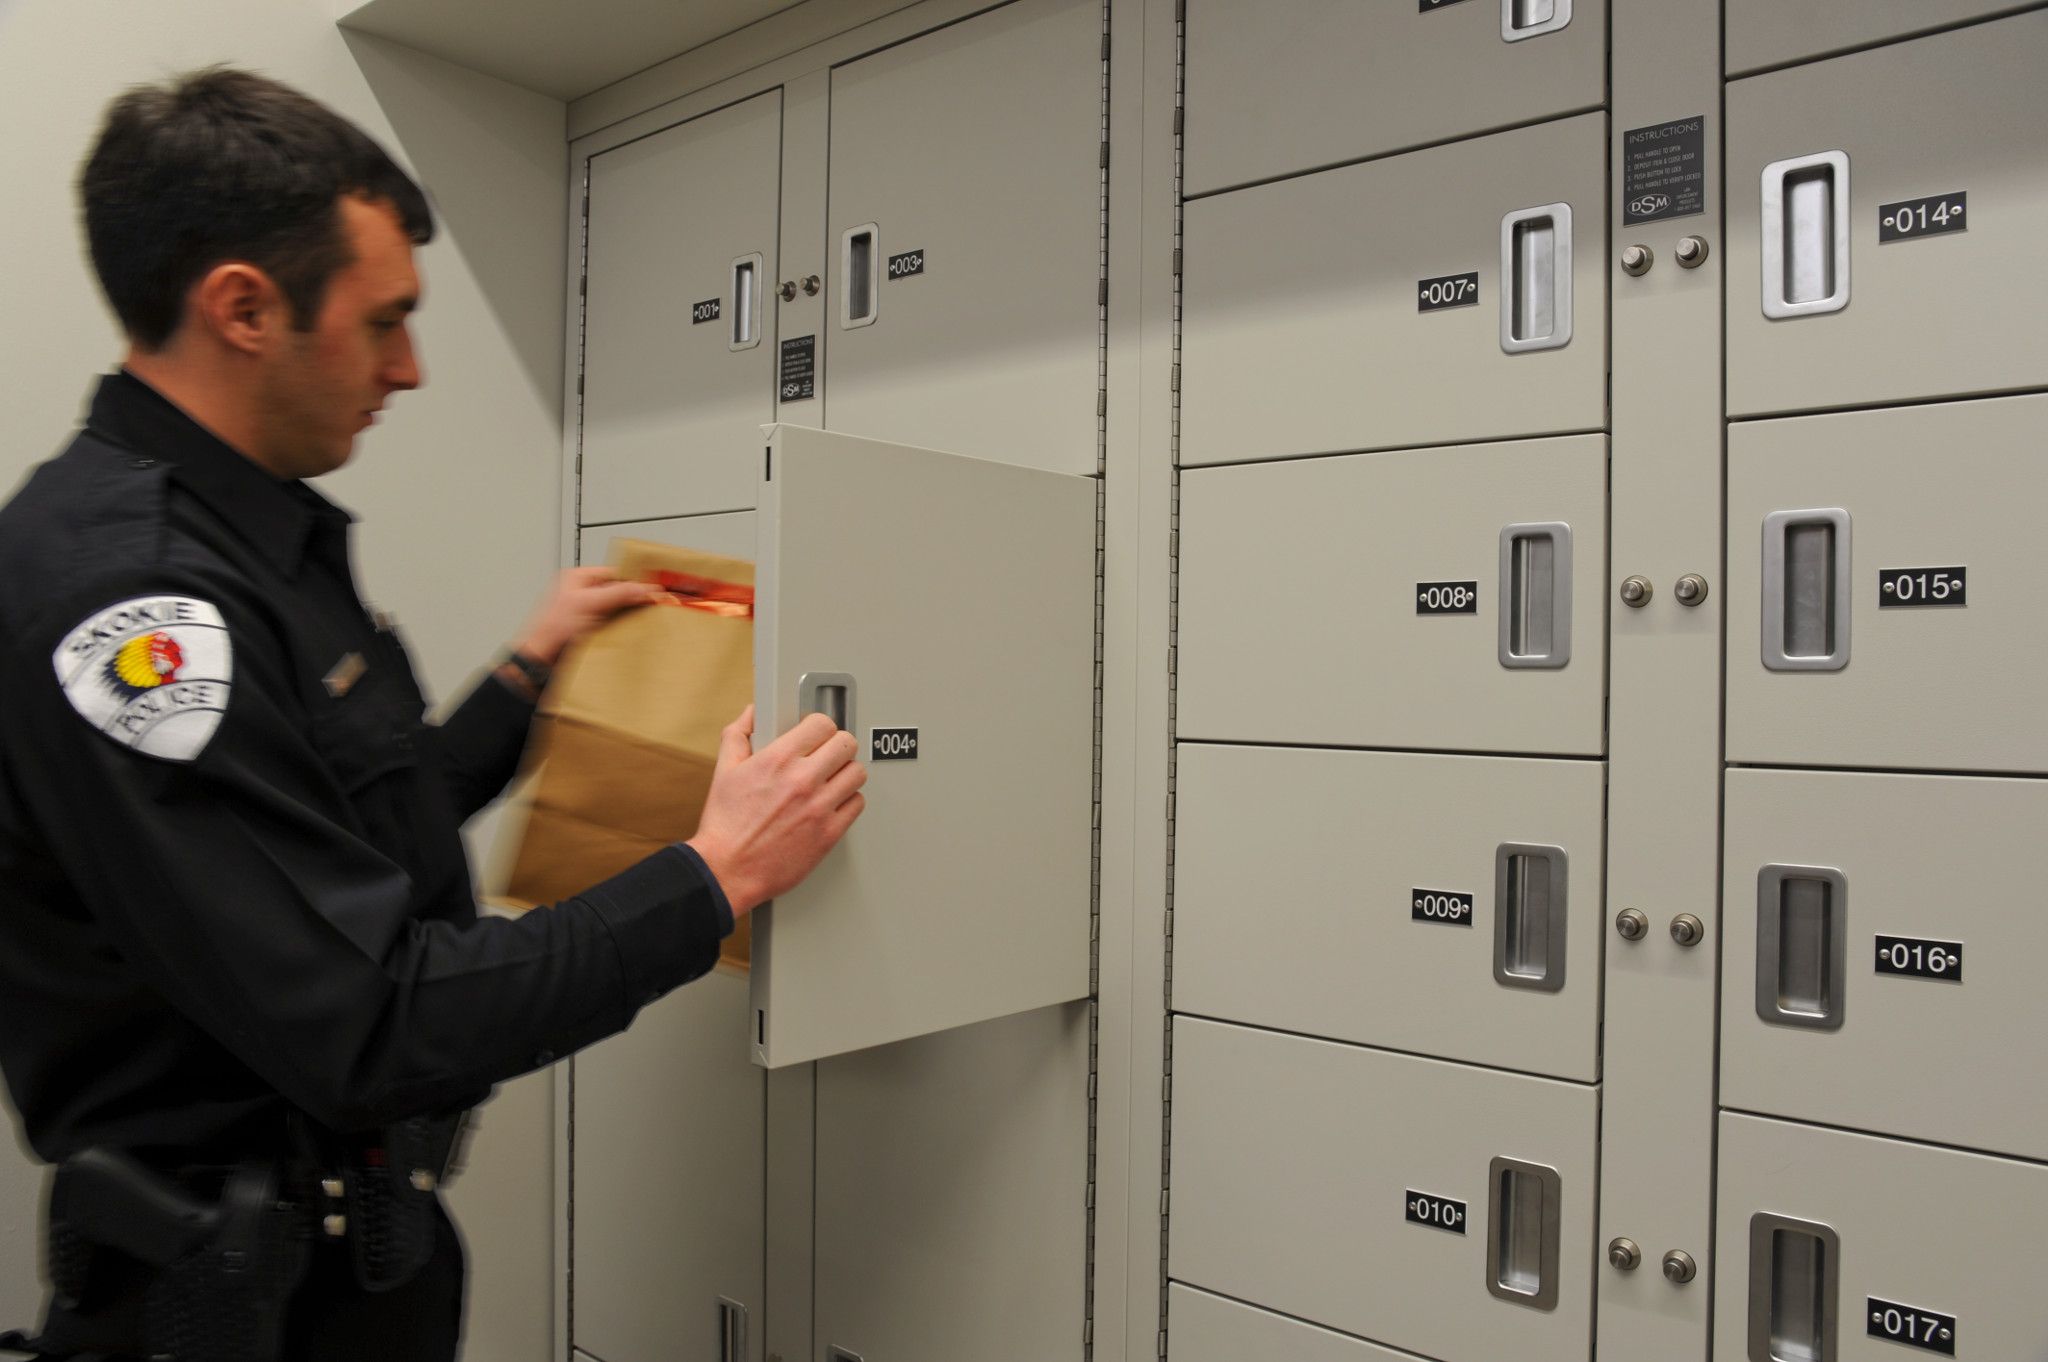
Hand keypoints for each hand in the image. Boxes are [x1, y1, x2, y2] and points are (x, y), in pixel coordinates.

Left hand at [514, 567, 662, 665]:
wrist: (542, 658)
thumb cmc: (552, 629)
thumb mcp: (588, 604)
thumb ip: (616, 593)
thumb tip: (642, 587)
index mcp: (578, 578)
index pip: (614, 573)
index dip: (633, 580)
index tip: (651, 588)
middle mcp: (583, 592)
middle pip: (617, 590)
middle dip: (633, 598)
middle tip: (652, 603)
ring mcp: (587, 611)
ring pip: (617, 608)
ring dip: (629, 614)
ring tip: (644, 616)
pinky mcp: (591, 628)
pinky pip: (613, 623)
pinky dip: (622, 627)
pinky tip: (631, 630)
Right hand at [687, 707, 866, 915]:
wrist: (728, 870)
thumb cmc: (725, 825)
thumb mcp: (724, 771)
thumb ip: (738, 735)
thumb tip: (752, 713)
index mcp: (778, 760)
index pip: (822, 724)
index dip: (820, 727)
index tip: (817, 735)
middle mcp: (802, 780)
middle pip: (846, 744)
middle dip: (838, 746)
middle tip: (829, 755)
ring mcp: (819, 807)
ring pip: (857, 773)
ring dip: (847, 773)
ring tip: (834, 778)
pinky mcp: (829, 833)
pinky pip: (857, 804)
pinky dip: (848, 801)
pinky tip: (834, 803)